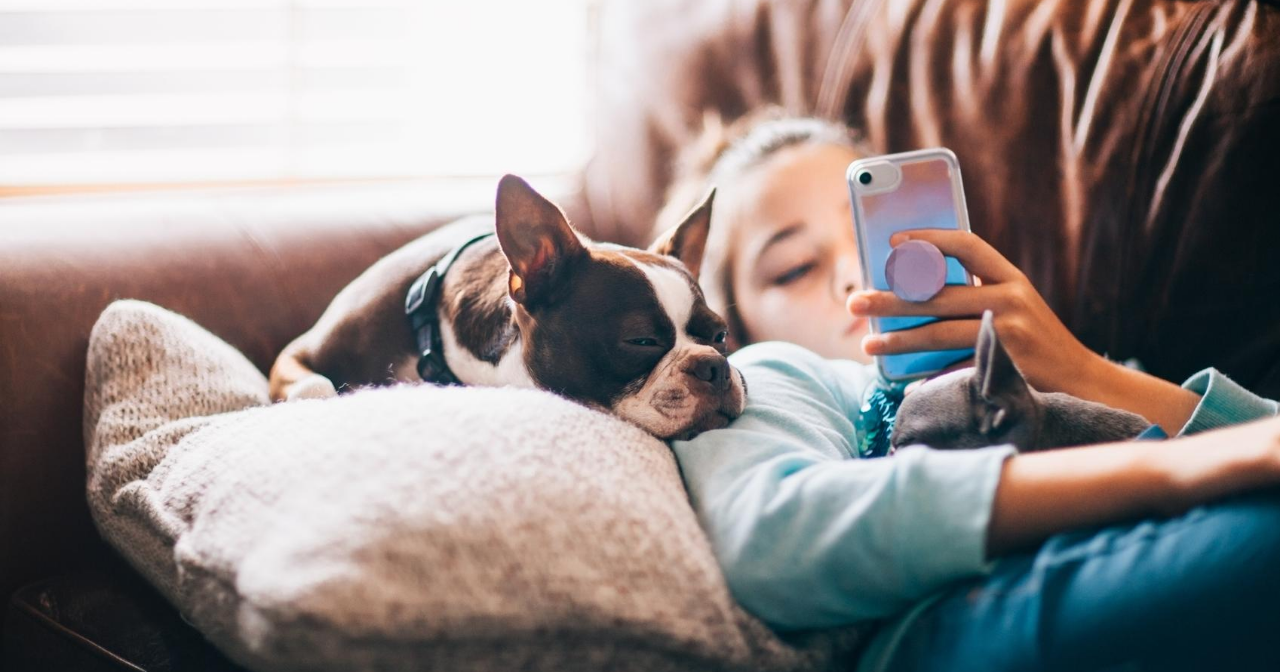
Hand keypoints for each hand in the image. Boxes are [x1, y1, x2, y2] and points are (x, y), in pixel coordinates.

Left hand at [845, 228, 1093, 393]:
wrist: (1084, 382)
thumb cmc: (1036, 343)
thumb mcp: (1015, 308)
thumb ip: (976, 295)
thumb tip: (911, 293)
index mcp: (1011, 278)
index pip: (967, 245)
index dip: (928, 239)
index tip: (892, 241)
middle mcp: (1012, 299)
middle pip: (938, 294)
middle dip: (891, 299)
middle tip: (857, 301)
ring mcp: (1010, 333)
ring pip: (940, 332)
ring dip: (899, 339)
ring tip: (869, 343)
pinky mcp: (1005, 365)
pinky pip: (954, 368)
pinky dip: (928, 375)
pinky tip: (904, 380)